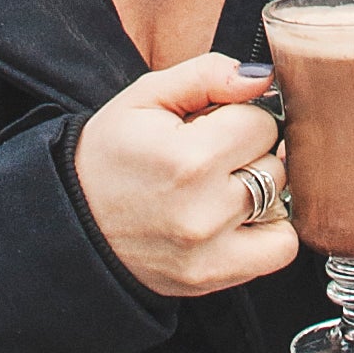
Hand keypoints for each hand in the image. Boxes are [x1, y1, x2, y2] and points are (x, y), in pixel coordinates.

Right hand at [75, 54, 300, 300]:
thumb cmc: (109, 155)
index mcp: (187, 158)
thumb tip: (262, 78)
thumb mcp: (144, 97)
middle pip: (274, 163)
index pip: (261, 122)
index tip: (210, 126)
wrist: (73, 222)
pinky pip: (279, 250)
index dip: (238, 117)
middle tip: (210, 157)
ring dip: (259, 190)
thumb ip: (207, 75)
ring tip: (217, 187)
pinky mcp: (212, 277)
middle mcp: (204, 210)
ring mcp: (209, 251)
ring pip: (280, 204)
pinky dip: (268, 231)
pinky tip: (234, 218)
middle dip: (248, 152)